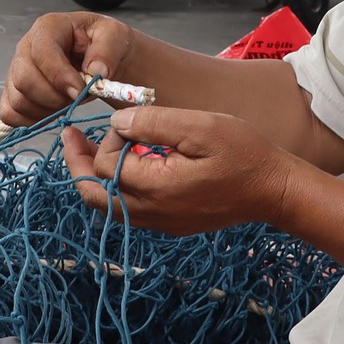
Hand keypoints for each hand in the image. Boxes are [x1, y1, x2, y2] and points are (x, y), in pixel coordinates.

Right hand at [0, 12, 140, 124]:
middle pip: (24, 79)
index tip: (80, 91)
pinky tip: (53, 114)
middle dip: (53, 97)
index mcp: (49, 28)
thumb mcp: (116, 37)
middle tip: (77, 99)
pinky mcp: (15, 92)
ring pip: (17, 100)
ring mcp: (17, 70)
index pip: (42, 53)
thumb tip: (95, 72)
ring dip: (46, 110)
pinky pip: (11, 113)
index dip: (59, 76)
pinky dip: (31, 120)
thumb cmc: (105, 44)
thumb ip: (107, 50)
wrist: (102, 59)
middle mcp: (26, 47)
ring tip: (69, 103)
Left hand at [61, 105, 299, 236]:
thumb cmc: (243, 154)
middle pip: (94, 195)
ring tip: (89, 149)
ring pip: (108, 207)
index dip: (109, 138)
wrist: (274, 190)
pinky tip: (124, 165)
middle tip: (70, 137)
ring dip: (94, 177)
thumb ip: (154, 123)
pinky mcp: (170, 223)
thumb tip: (118, 122)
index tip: (130, 119)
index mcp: (156, 188)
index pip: (106, 166)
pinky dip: (115, 188)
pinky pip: (128, 211)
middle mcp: (152, 213)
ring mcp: (161, 222)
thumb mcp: (200, 127)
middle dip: (78, 164)